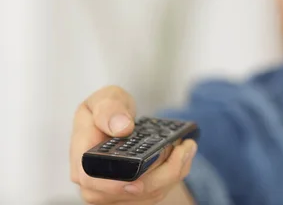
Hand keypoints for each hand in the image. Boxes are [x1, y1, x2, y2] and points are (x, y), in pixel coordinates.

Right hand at [70, 85, 196, 203]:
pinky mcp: (133, 197)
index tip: (144, 169)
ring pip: (150, 194)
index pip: (93, 182)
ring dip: (174, 172)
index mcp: (83, 162)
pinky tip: (183, 157)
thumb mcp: (105, 99)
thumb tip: (121, 128)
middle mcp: (96, 186)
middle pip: (130, 192)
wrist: (116, 122)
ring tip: (187, 147)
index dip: (117, 183)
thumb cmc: (107, 111)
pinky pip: (158, 193)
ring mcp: (115, 194)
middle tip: (183, 147)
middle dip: (163, 172)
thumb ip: (109, 110)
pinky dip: (175, 176)